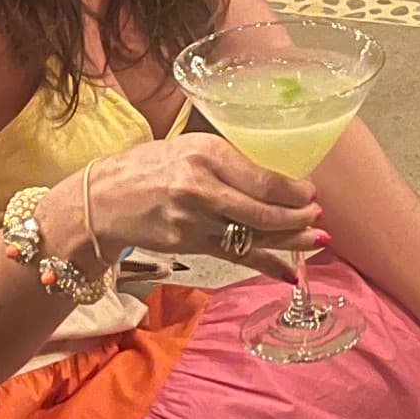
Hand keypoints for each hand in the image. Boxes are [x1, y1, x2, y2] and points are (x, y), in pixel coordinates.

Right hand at [68, 139, 323, 266]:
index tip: (311, 192)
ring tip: (317, 242)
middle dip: (297, 218)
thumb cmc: (149, 167)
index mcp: (205, 153)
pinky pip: (235, 257)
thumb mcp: (189, 146)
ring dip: (289, 242)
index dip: (294, 191)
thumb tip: (279, 179)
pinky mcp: (187, 245)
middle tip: (318, 217)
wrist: (102, 200)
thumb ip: (231, 161)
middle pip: (262, 211)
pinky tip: (289, 272)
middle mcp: (200, 187)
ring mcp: (193, 221)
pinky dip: (265, 265)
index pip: (262, 178)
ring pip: (252, 236)